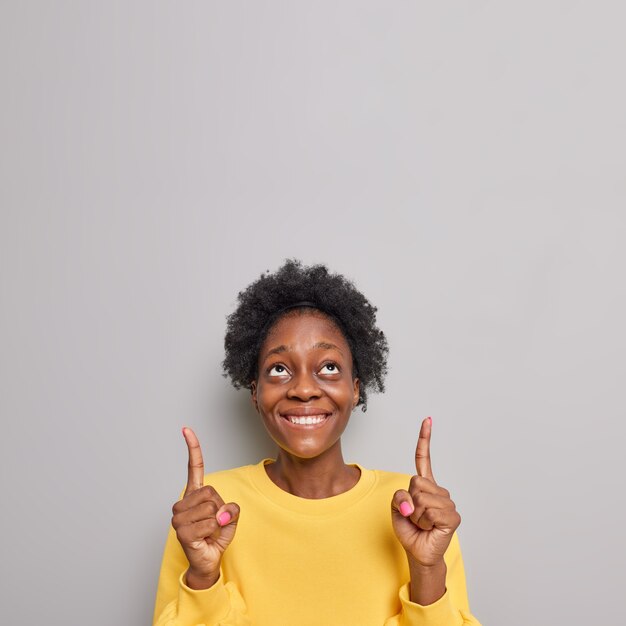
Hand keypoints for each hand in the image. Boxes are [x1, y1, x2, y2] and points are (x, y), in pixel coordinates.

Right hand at [171, 427, 239, 588]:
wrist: (207, 561)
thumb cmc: (216, 536)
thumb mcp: (231, 517)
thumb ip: (231, 508)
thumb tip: (222, 512)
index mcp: (194, 494)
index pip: (194, 467)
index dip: (192, 447)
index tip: (186, 429)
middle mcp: (183, 503)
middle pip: (212, 492)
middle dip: (221, 508)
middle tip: (215, 522)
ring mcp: (179, 517)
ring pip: (212, 508)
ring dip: (219, 522)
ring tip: (210, 531)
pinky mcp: (182, 531)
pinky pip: (210, 523)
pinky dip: (215, 531)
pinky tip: (206, 539)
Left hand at [391, 417, 460, 567]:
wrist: (418, 552)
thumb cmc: (409, 529)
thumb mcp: (396, 509)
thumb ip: (399, 498)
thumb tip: (411, 501)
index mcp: (425, 485)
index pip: (423, 459)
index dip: (424, 439)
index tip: (427, 420)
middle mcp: (438, 491)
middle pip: (415, 483)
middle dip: (409, 501)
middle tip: (414, 516)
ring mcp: (447, 503)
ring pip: (421, 498)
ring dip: (415, 515)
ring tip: (422, 523)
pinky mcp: (452, 516)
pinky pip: (430, 511)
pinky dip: (424, 522)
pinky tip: (431, 528)